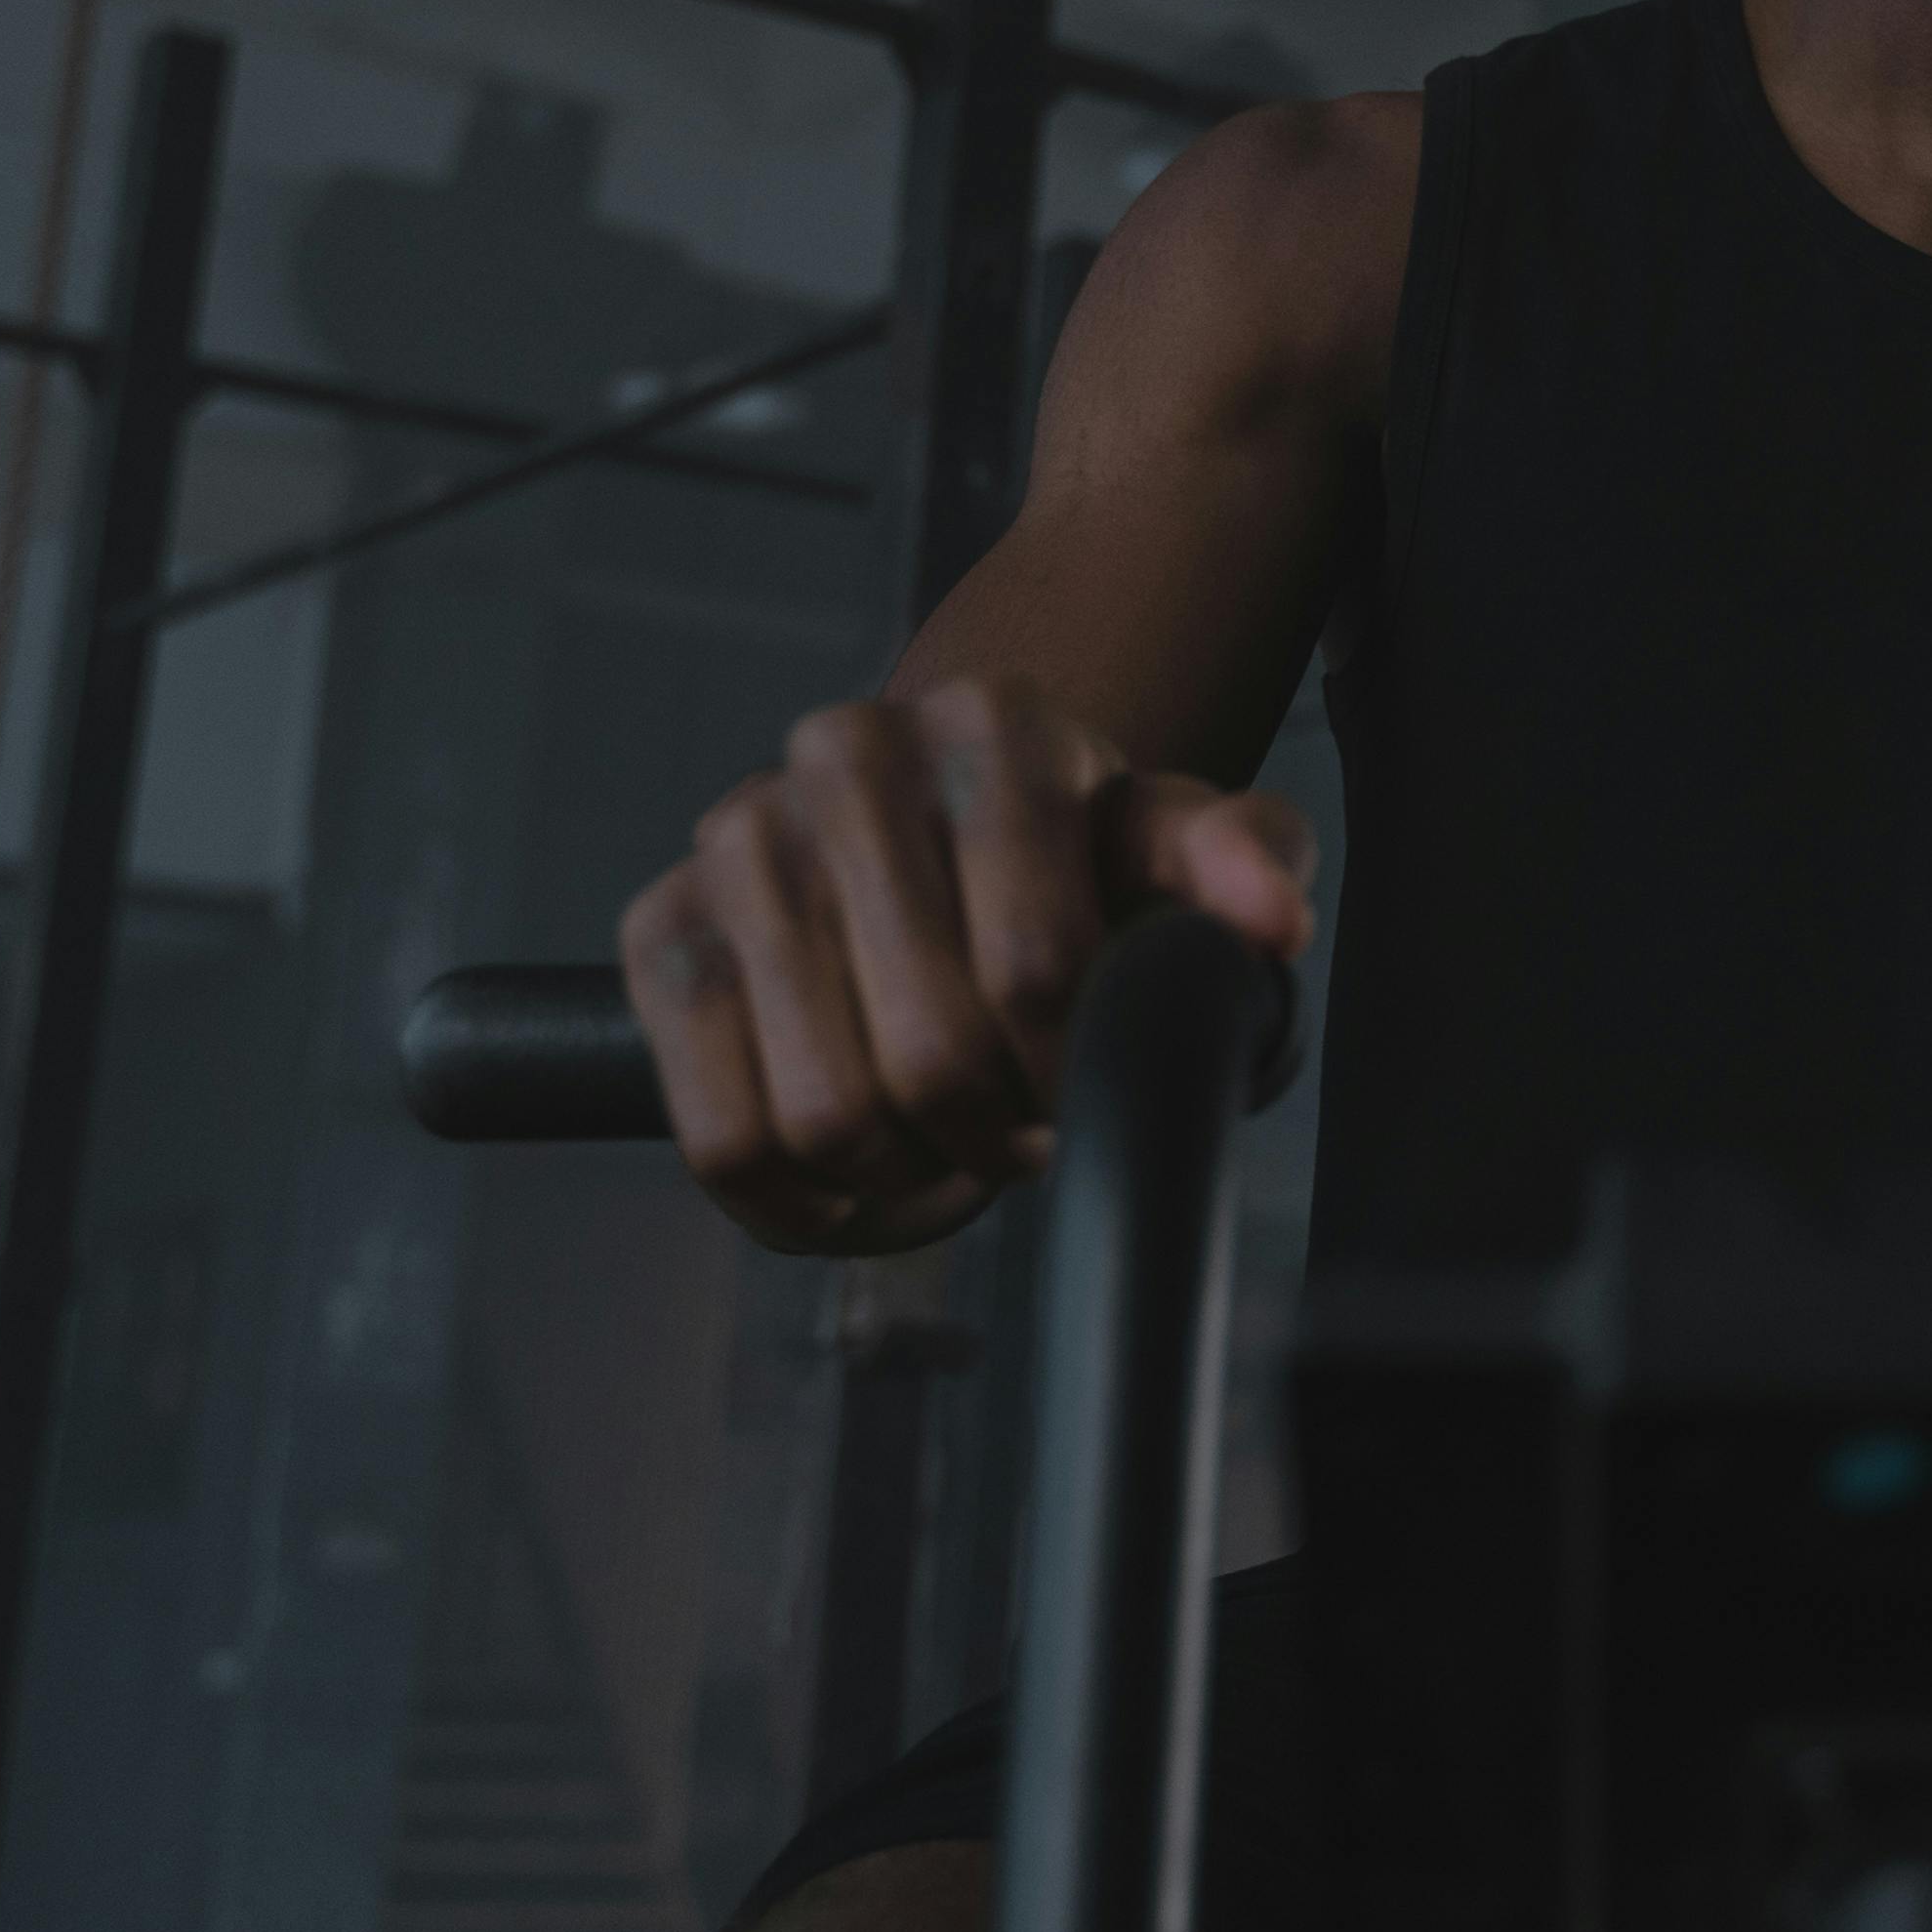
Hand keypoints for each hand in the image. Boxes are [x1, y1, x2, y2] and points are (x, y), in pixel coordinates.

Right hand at [619, 674, 1314, 1255]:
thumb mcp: (1169, 858)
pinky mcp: (659, 933)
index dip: (1073, 1074)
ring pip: (825, 1112)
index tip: (1084, 1087)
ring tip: (938, 1140)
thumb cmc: (1069, 866)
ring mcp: (738, 839)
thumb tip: (1271, 922)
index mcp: (992, 725)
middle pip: (934, 1053)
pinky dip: (792, 1206)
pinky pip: (719, 1139)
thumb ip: (1236, 869)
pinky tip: (849, 1179)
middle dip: (991, 1130)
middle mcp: (848, 753)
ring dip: (901, 1172)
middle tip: (1013, 1126)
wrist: (933, 847)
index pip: (1041, 970)